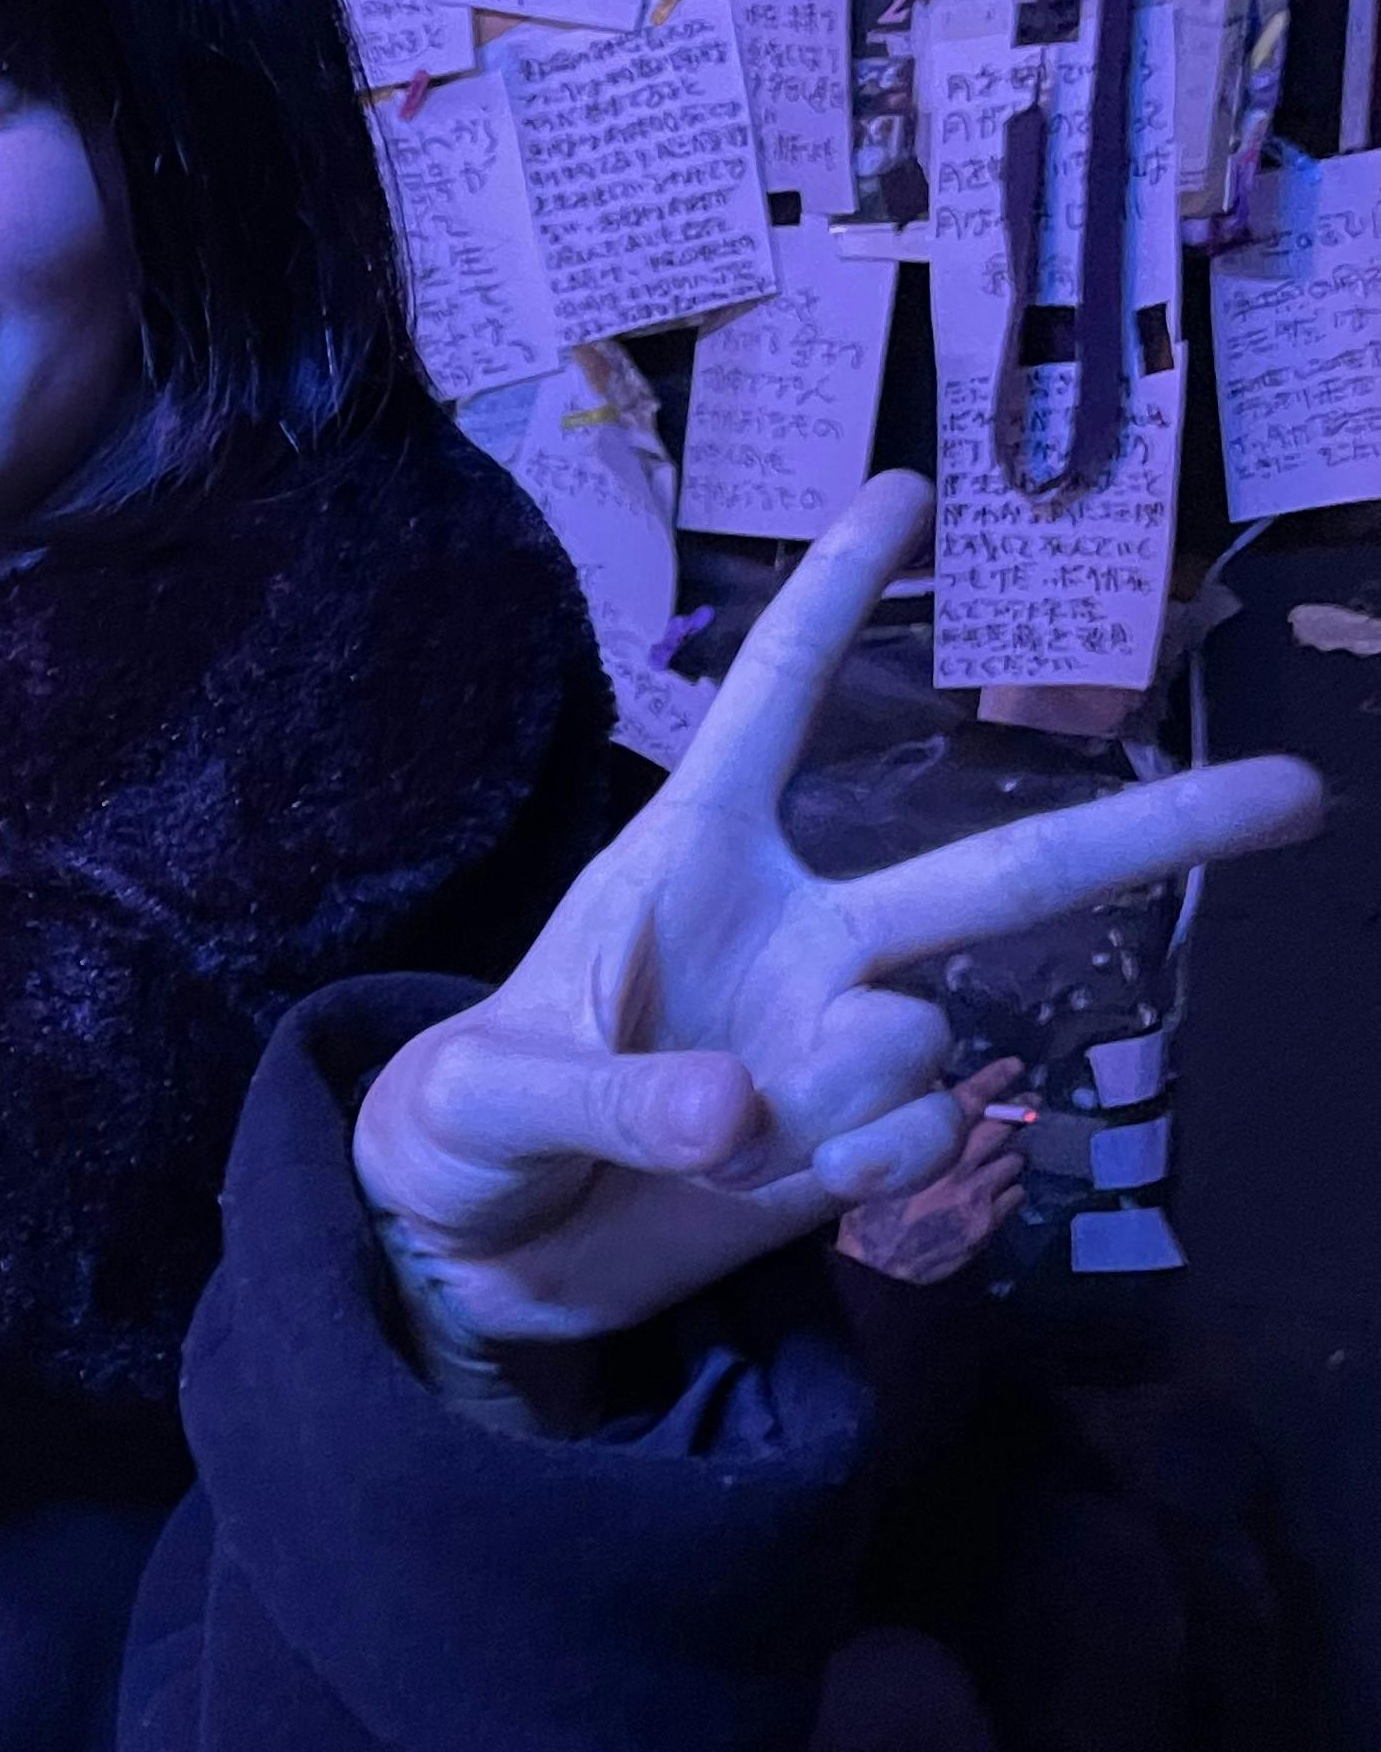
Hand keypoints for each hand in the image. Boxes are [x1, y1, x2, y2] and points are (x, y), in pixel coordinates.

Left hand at [352, 474, 1318, 1340]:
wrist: (474, 1262)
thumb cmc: (455, 1132)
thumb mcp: (484, 1100)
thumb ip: (607, 1092)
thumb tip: (741, 1111)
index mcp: (686, 863)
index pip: (766, 707)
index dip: (830, 602)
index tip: (904, 489)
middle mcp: (792, 937)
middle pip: (990, 873)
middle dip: (1145, 832)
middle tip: (1298, 795)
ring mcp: (834, 1045)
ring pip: (931, 1037)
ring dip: (851, 1089)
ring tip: (730, 1129)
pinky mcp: (848, 1149)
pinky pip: (921, 1139)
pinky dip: (859, 1167)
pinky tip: (773, 1179)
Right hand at [836, 1058, 1026, 1282]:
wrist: (880, 1269)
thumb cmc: (870, 1215)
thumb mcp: (877, 1170)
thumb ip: (902, 1140)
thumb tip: (922, 1106)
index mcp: (930, 1150)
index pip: (968, 1104)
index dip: (994, 1081)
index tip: (1014, 1067)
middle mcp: (959, 1167)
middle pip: (1003, 1129)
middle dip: (1020, 1114)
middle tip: (1031, 1104)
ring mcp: (978, 1196)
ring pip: (1014, 1162)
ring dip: (1011, 1156)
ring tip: (1005, 1156)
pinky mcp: (988, 1223)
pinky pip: (1016, 1196)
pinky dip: (1011, 1189)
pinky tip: (999, 1191)